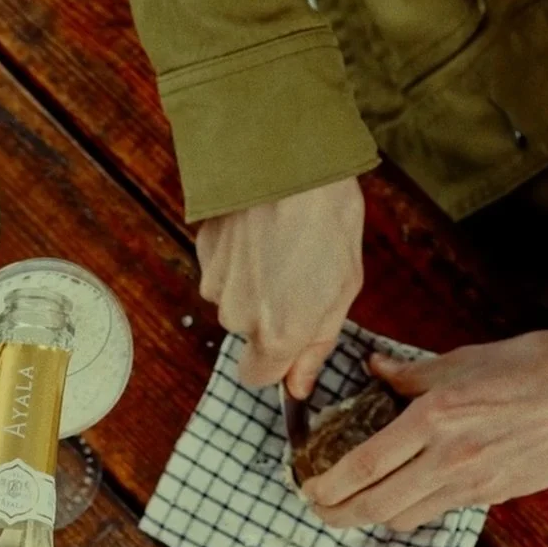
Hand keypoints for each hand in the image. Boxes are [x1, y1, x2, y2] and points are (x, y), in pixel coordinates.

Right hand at [199, 176, 366, 398]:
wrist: (290, 160)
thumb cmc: (329, 220)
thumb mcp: (344, 289)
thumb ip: (317, 346)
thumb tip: (297, 387)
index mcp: (278, 334)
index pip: (258, 377)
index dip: (277, 361)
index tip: (293, 337)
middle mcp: (238, 317)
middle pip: (247, 333)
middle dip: (269, 313)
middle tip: (300, 272)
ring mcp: (215, 284)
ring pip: (232, 299)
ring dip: (253, 282)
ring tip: (281, 244)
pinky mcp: (203, 253)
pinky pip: (220, 270)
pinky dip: (237, 257)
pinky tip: (260, 230)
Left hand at [303, 330, 547, 531]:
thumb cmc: (536, 366)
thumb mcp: (465, 358)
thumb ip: (411, 373)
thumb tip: (372, 369)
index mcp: (435, 416)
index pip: (363, 464)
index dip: (328, 485)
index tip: (308, 488)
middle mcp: (450, 456)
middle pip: (377, 506)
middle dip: (339, 515)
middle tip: (321, 508)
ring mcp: (474, 482)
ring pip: (406, 518)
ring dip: (374, 516)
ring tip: (356, 504)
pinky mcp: (494, 496)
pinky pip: (440, 512)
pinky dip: (413, 510)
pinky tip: (404, 496)